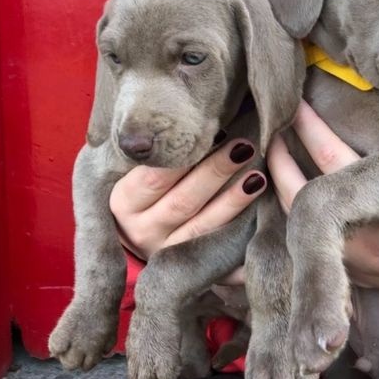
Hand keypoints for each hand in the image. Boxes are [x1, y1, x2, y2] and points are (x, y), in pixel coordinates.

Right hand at [110, 138, 266, 283]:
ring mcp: (165, 249)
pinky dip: (236, 219)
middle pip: (181, 200)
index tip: (206, 132)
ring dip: (232, 198)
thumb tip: (184, 117)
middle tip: (243, 145)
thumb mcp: (128, 172)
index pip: (152, 177)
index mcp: (122, 201)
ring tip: (256, 175)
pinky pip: (215, 240)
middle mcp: (141, 229)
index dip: (180, 157)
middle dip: (214, 172)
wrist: (129, 238)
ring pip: (202, 223)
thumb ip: (150, 153)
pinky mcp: (187, 262)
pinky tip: (253, 198)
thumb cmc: (137, 191)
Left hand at [267, 97, 378, 306]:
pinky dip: (294, 209)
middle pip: (302, 182)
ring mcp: (350, 252)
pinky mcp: (348, 270)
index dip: (307, 122)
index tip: (295, 99)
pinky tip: (286, 185)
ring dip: (279, 178)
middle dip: (283, 146)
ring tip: (272, 149)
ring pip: (296, 213)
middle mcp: (361, 225)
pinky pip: (308, 238)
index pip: (329, 150)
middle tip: (273, 119)